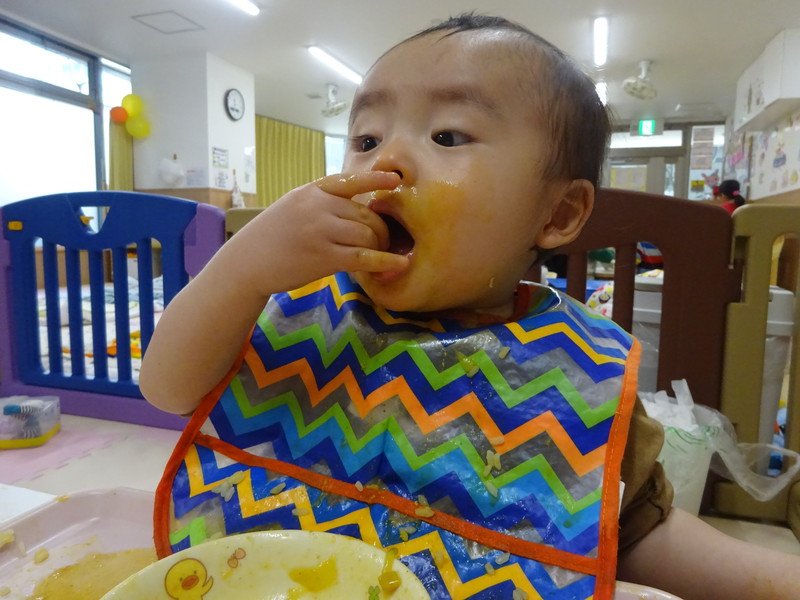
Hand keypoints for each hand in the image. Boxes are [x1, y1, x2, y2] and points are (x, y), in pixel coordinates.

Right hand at [226, 171, 409, 296]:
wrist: (246, 263)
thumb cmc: (271, 237)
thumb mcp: (293, 207)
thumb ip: (321, 203)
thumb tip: (357, 208)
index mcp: (312, 191)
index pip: (350, 181)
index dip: (375, 180)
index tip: (395, 180)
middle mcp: (318, 207)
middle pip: (366, 215)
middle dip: (382, 229)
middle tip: (384, 241)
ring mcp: (321, 231)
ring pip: (368, 235)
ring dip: (382, 246)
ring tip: (383, 253)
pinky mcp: (324, 257)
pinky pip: (364, 257)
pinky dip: (385, 261)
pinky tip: (399, 265)